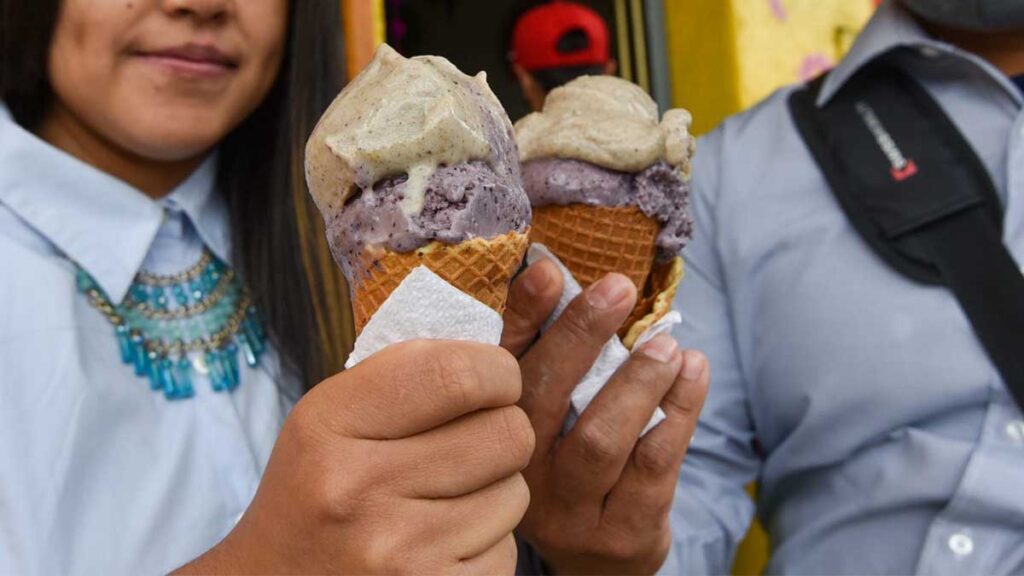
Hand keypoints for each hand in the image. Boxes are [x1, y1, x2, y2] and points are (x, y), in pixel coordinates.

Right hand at [176, 340, 533, 574]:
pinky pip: (508, 552)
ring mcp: (398, 552)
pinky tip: (444, 546)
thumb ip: (405, 378)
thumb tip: (496, 358)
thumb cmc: (314, 494)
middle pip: (506, 433)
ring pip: (515, 493)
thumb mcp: (329, 421)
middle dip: (502, 432)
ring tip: (446, 501)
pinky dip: (488, 546)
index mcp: (331, 425)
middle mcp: (361, 488)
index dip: (497, 372)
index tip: (494, 382)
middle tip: (473, 443)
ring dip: (496, 492)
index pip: (457, 373)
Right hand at [502, 260, 708, 574]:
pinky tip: (692, 374)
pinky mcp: (621, 533)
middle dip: (582, 336)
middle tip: (619, 289)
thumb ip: (543, 348)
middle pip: (545, 397)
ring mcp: (569, 512)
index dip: (523, 317)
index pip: (501, 366)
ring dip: (638, 382)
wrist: (596, 562)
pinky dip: (678, 412)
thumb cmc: (570, 462)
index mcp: (491, 432)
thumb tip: (549, 270)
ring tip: (668, 345)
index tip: (547, 272)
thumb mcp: (547, 413)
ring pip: (601, 439)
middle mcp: (517, 475)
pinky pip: (654, 467)